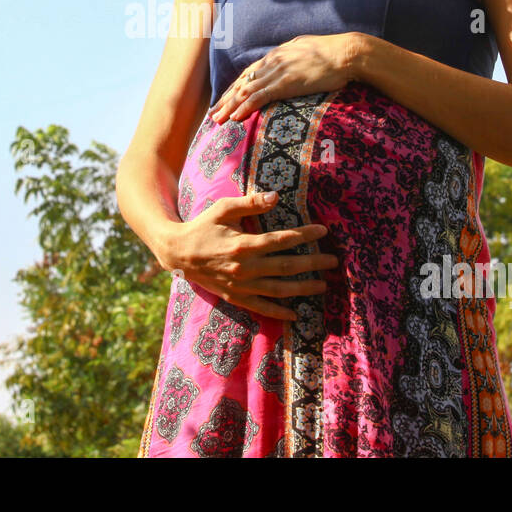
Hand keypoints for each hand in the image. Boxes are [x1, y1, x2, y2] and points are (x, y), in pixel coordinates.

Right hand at [165, 189, 338, 321]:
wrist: (177, 252)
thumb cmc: (203, 226)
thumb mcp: (223, 208)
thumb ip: (250, 203)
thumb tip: (276, 196)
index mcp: (244, 244)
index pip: (282, 240)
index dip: (305, 235)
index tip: (323, 231)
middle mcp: (245, 267)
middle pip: (287, 266)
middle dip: (313, 263)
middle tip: (333, 261)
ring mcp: (241, 285)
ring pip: (279, 290)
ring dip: (303, 288)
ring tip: (323, 285)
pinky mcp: (235, 297)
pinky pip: (261, 307)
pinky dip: (279, 312)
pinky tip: (296, 314)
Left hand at [211, 32, 359, 123]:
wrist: (347, 53)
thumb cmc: (333, 54)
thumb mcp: (307, 51)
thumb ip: (294, 58)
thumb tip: (293, 64)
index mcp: (277, 55)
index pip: (249, 74)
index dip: (234, 88)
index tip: (224, 100)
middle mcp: (272, 62)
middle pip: (241, 83)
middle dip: (226, 100)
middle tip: (212, 114)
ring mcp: (278, 72)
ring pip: (246, 91)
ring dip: (230, 107)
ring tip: (217, 121)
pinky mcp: (286, 82)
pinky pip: (260, 97)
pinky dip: (245, 108)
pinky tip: (236, 118)